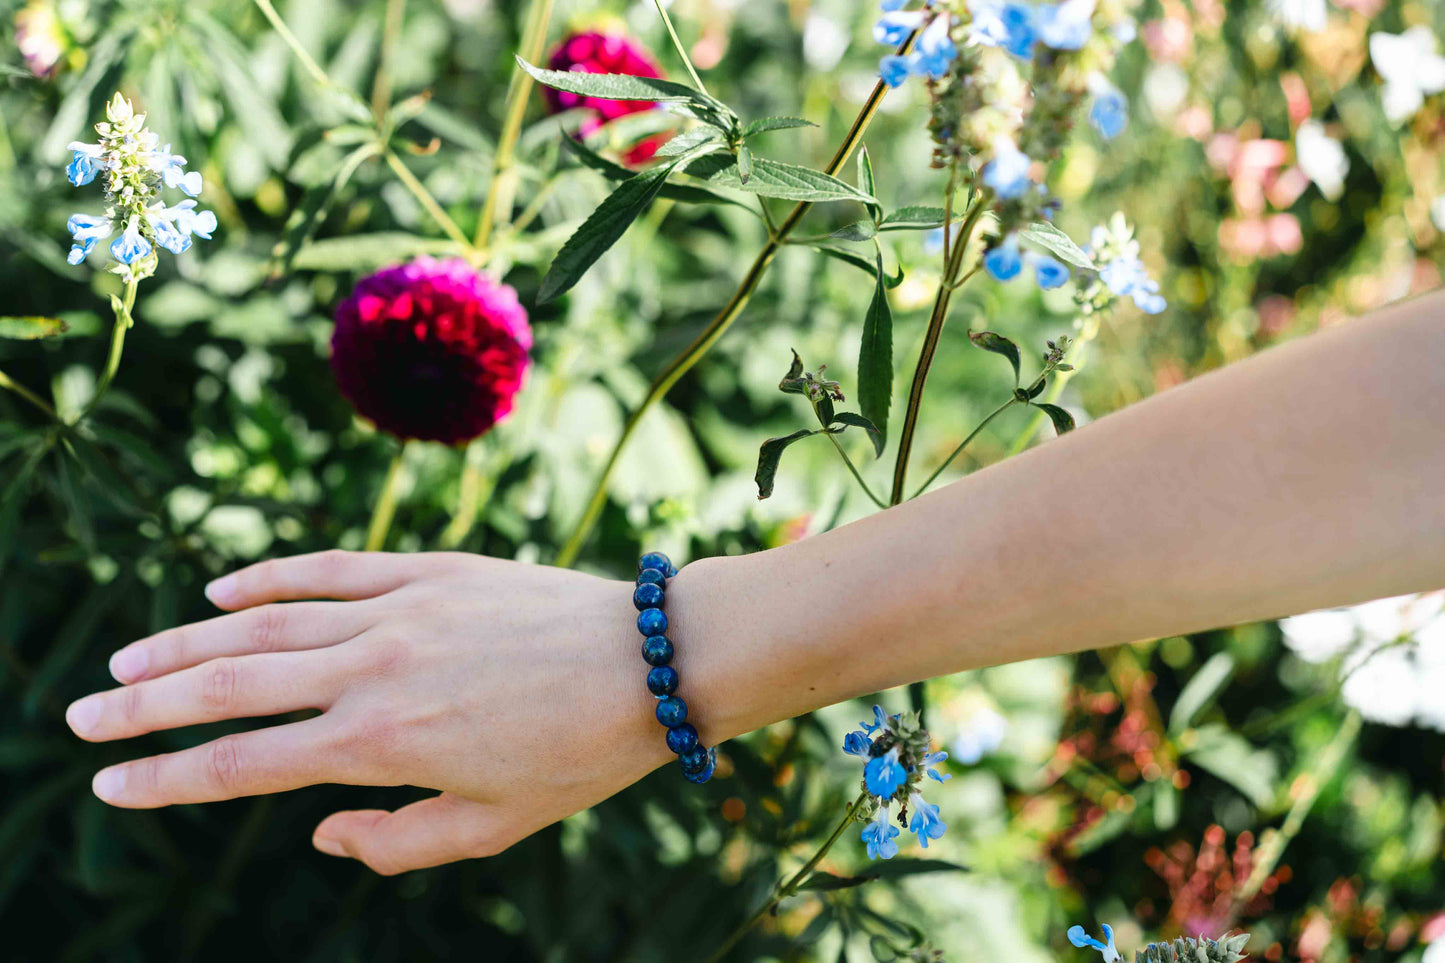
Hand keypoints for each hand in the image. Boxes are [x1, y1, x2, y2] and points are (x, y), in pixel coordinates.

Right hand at [64, 550, 704, 873]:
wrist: (652, 662)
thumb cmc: (580, 755)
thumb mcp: (494, 826)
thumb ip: (396, 841)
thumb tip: (320, 829)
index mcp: (384, 745)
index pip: (245, 765)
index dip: (169, 779)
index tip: (113, 786)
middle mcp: (374, 672)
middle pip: (230, 688)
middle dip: (144, 710)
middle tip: (79, 721)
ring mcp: (398, 611)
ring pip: (265, 624)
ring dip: (185, 643)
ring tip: (125, 664)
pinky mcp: (429, 569)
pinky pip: (331, 569)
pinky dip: (269, 579)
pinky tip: (221, 592)